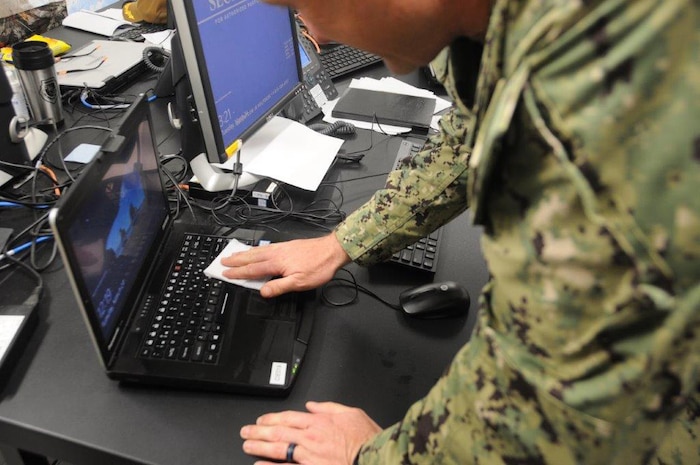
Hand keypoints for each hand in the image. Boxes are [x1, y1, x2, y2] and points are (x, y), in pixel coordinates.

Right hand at [220, 234, 350, 297]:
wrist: (332, 250)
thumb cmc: (318, 267)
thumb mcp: (299, 283)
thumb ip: (279, 287)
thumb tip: (263, 291)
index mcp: (277, 263)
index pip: (253, 269)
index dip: (238, 273)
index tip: (226, 274)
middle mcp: (276, 253)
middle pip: (252, 257)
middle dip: (236, 260)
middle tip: (223, 262)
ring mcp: (282, 248)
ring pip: (258, 251)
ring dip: (244, 254)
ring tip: (234, 255)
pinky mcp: (287, 246)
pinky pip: (266, 247)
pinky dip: (256, 249)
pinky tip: (256, 250)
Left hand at [240, 401, 381, 464]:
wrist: (376, 458)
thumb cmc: (367, 439)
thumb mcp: (351, 413)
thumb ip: (329, 408)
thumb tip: (312, 405)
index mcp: (320, 422)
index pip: (289, 417)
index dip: (272, 418)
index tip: (261, 419)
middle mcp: (311, 438)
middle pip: (279, 432)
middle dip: (259, 431)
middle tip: (245, 431)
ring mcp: (310, 457)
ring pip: (279, 449)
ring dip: (260, 446)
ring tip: (247, 445)